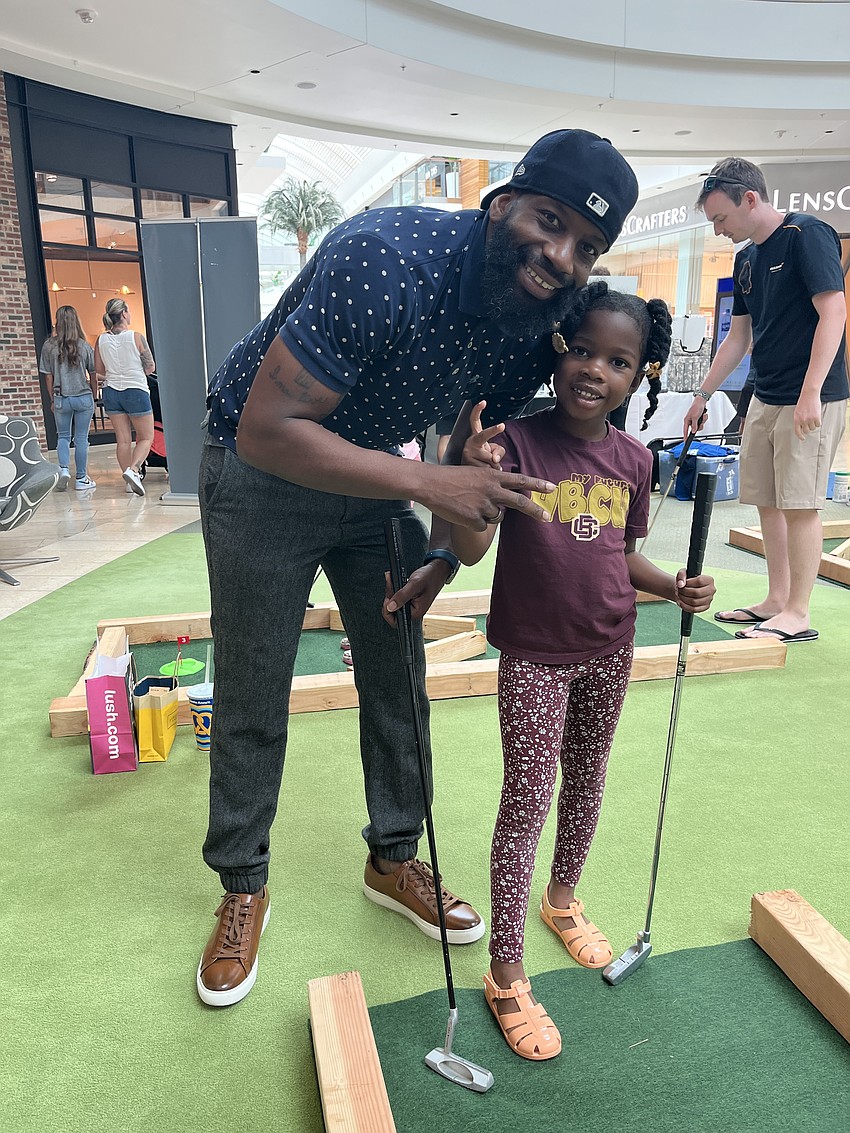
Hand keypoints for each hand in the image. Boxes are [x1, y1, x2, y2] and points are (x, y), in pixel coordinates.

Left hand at [382, 563, 446, 626]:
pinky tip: (395, 581)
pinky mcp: (410, 599)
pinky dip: (395, 588)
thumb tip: (390, 607)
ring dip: (391, 590)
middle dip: (389, 596)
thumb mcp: (414, 585)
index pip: (395, 620)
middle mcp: (413, 611)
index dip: (387, 610)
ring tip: (392, 579)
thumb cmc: (430, 576)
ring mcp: (411, 605)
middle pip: (392, 610)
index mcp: (416, 612)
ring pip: (394, 602)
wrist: (437, 570)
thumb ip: (402, 596)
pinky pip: (398, 597)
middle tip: (390, 584)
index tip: (388, 597)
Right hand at [419, 462, 555, 529]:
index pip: (520, 480)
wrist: (432, 484)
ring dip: (488, 514)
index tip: (552, 488)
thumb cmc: (452, 478)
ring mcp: (483, 505)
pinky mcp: (474, 519)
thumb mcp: (476, 474)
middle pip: (519, 502)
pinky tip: (463, 512)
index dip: (537, 484)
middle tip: (547, 517)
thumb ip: (492, 484)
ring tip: (470, 505)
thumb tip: (505, 500)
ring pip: (497, 516)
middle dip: (535, 510)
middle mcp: (491, 490)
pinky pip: (482, 525)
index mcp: (492, 476)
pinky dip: (474, 522)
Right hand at [462, 401, 504, 468]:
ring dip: (493, 466)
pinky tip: (482, 473)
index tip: (483, 402)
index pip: (475, 421)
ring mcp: (467, 453)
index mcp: (475, 437)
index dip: (478, 411)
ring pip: (490, 458)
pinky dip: (489, 473)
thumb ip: (499, 451)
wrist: (467, 476)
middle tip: (502, 425)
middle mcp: (469, 443)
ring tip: (486, 467)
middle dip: (493, 430)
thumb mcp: (493, 452)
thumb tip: (494, 459)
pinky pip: (487, 469)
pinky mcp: (467, 464)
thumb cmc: (482, 460)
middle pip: (484, 436)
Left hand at [674, 569, 715, 613]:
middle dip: (684, 592)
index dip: (688, 583)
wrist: (688, 588)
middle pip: (697, 593)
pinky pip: (694, 609)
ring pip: (694, 602)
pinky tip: (680, 602)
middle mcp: (711, 590)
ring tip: (679, 595)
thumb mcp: (683, 573)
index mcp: (709, 579)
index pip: (700, 581)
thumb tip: (681, 584)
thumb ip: (681, 575)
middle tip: (679, 590)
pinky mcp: (705, 607)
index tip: (682, 583)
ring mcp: (709, 599)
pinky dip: (684, 606)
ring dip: (683, 599)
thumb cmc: (687, 580)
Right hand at [682, 400, 706, 438]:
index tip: (685, 441)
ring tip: (702, 416)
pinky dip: (704, 419)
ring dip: (703, 421)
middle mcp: (690, 421)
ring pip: (700, 425)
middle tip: (700, 421)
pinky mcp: (699, 418)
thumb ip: (694, 425)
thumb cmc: (696, 407)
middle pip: (695, 429)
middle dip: (699, 425)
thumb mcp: (695, 417)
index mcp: (687, 421)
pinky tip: (703, 415)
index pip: (685, 431)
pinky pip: (702, 422)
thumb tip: (693, 431)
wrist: (701, 401)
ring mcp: (695, 420)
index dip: (685, 436)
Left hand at [793, 391, 821, 439]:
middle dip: (808, 428)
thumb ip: (799, 420)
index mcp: (796, 419)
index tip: (803, 438)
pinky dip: (818, 422)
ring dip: (813, 424)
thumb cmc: (803, 402)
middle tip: (809, 422)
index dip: (800, 436)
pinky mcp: (816, 417)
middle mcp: (802, 421)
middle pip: (806, 431)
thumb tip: (802, 428)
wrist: (809, 395)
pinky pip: (818, 424)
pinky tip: (816, 416)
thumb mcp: (797, 412)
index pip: (797, 432)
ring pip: (813, 428)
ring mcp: (810, 419)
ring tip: (812, 417)